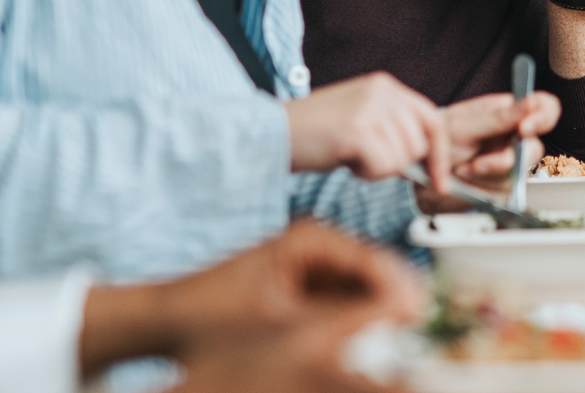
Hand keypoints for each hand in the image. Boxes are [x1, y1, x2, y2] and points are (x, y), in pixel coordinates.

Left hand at [80, 220, 422, 383]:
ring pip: (361, 293)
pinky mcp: (303, 288)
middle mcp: (315, 245)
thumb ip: (340, 319)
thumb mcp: (281, 325)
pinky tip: (363, 345)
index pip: (373, 261)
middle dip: (392, 305)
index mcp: (310, 239)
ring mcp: (309, 266)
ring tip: (391, 344)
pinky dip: (353, 324)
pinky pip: (342, 304)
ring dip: (375, 317)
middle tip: (411, 336)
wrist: (164, 323)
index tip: (419, 319)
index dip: (400, 293)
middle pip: (373, 275)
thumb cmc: (209, 316)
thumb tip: (394, 316)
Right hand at [284, 71, 450, 188]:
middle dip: (398, 163)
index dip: (440, 154)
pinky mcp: (358, 130)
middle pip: (420, 143)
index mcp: (385, 85)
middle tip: (364, 158)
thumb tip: (428, 162)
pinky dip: (366, 173)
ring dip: (378, 169)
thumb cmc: (314, 134)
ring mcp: (370, 108)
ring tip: (349, 155)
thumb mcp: (361, 119)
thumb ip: (393, 131)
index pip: (432, 119)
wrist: (272, 135)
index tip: (441, 183)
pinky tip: (344, 160)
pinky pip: (383, 168)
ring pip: (402, 158)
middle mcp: (382, 91)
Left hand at [414, 89, 561, 212]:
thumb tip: (530, 103)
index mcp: (510, 112)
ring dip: (486, 177)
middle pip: (534, 149)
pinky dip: (482, 191)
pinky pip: (505, 193)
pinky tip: (466, 183)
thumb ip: (500, 117)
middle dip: (504, 160)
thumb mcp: (465, 124)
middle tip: (477, 164)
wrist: (419, 173)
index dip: (542, 117)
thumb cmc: (438, 138)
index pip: (544, 108)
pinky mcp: (503, 186)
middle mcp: (514, 137)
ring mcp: (510, 163)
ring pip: (517, 176)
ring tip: (462, 170)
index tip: (524, 129)